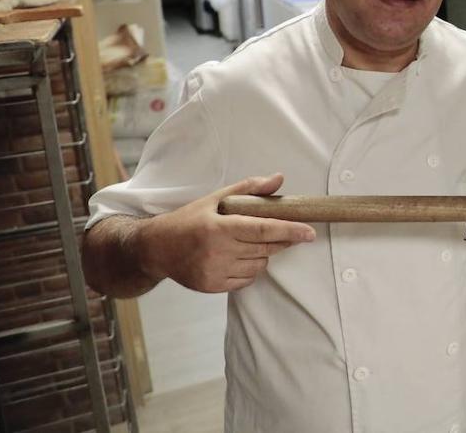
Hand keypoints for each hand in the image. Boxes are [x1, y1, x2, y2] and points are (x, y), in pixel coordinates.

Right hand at [140, 174, 314, 292]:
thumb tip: (278, 179)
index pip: (262, 230)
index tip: (310, 233)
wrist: (156, 249)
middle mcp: (217, 252)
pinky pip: (246, 280)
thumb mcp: (215, 199)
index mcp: (218, 227)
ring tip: (248, 244)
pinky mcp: (212, 287)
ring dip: (263, 255)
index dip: (289, 231)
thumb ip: (248, 189)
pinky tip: (238, 258)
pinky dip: (250, 270)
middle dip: (281, 240)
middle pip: (265, 248)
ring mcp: (214, 272)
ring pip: (259, 266)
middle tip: (286, 233)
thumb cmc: (188, 220)